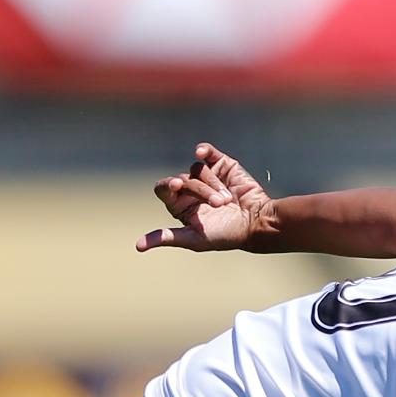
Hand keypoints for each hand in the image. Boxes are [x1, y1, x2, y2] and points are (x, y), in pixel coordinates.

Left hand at [143, 144, 275, 253]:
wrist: (257, 222)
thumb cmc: (226, 235)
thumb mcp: (195, 239)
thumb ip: (167, 237)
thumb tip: (138, 246)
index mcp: (180, 205)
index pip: (163, 188)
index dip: (168, 185)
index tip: (178, 185)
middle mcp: (191, 189)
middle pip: (184, 179)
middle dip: (202, 191)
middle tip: (219, 204)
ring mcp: (207, 176)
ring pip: (198, 169)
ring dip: (213, 184)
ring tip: (228, 200)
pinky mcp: (222, 165)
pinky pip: (207, 152)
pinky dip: (204, 150)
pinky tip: (201, 151)